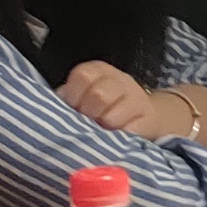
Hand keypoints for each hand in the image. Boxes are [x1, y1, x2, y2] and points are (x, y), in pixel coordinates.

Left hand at [60, 62, 190, 139]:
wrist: (140, 117)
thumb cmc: (103, 108)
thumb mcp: (83, 97)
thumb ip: (68, 99)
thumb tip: (57, 106)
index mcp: (98, 70)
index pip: (82, 76)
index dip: (74, 96)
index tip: (75, 109)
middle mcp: (119, 79)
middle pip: (98, 95)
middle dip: (89, 114)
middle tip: (90, 122)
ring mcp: (136, 97)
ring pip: (111, 116)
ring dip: (103, 127)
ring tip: (103, 130)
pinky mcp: (148, 118)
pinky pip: (129, 131)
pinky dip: (119, 136)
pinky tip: (118, 135)